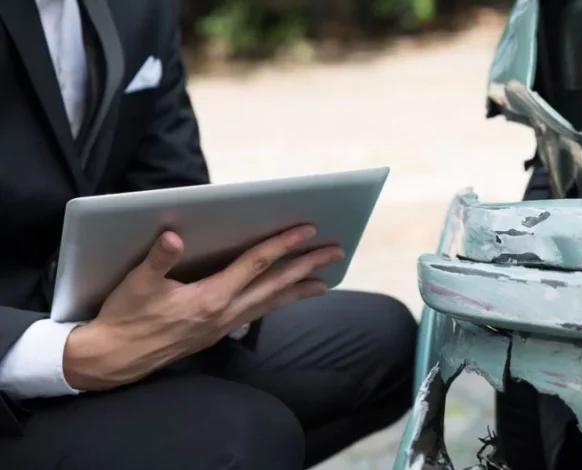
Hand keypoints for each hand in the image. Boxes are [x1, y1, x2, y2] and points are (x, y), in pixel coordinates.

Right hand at [63, 225, 342, 390]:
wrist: (114, 360)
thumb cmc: (124, 318)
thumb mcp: (135, 285)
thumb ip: (158, 260)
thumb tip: (173, 236)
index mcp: (209, 297)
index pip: (255, 264)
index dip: (282, 245)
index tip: (307, 230)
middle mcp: (224, 313)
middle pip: (275, 285)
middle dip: (307, 266)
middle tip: (335, 251)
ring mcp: (223, 326)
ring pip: (271, 303)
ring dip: (299, 288)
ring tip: (324, 280)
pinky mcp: (217, 332)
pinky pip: (257, 313)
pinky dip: (277, 303)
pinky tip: (284, 297)